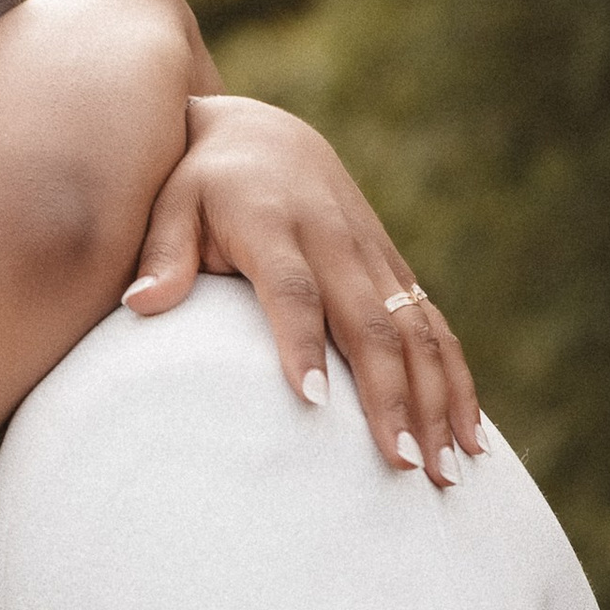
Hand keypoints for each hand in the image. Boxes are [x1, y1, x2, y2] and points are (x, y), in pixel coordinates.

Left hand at [124, 97, 482, 485]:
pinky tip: (469, 438)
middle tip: (400, 465)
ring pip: (417, 332)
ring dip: (438, 400)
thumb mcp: (171, 204)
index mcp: (274, 224)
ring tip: (446, 471)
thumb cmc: (199, 184)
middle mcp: (335, 240)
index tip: (313, 402)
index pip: (292, 290)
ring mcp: (373, 256)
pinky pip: (434, 329)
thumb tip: (139, 304)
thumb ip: (162, 253)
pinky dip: (457, 381)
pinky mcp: (394, 271)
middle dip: (391, 396)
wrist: (263, 137)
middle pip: (371, 323)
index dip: (303, 342)